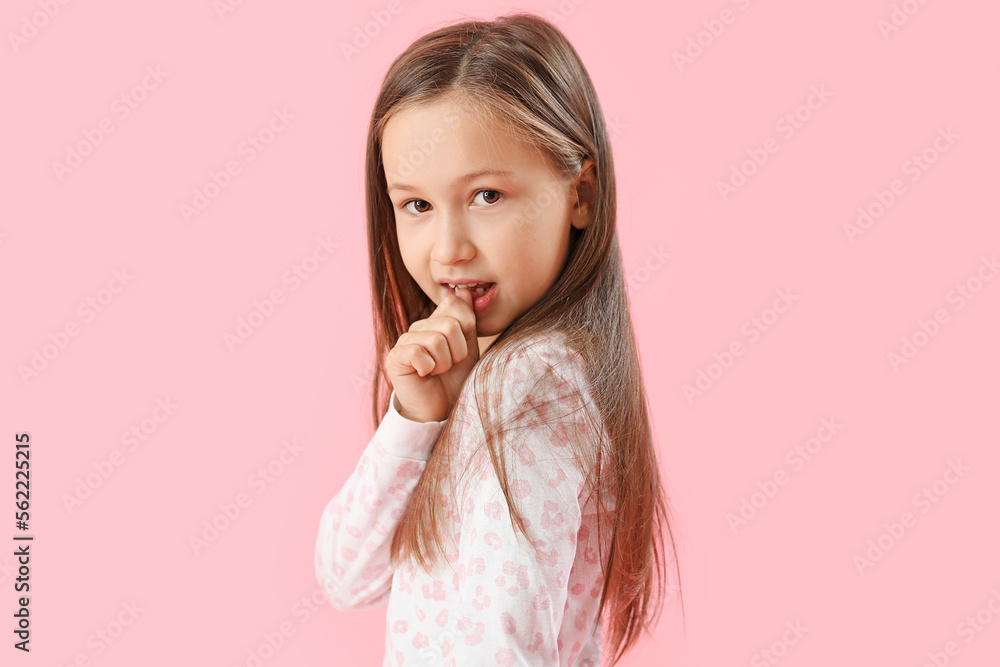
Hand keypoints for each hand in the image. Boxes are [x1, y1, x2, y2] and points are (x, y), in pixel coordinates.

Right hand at [387, 287, 478, 422]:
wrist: (439, 410)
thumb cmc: (453, 380)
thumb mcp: (468, 348)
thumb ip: (468, 320)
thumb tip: (464, 291)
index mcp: (436, 321)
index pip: (456, 305)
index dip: (467, 331)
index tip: (461, 350)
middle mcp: (418, 326)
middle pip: (450, 325)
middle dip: (458, 352)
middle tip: (449, 365)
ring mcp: (405, 340)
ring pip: (437, 340)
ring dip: (444, 363)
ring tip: (437, 371)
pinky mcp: (395, 357)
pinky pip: (420, 353)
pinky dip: (429, 368)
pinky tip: (424, 374)